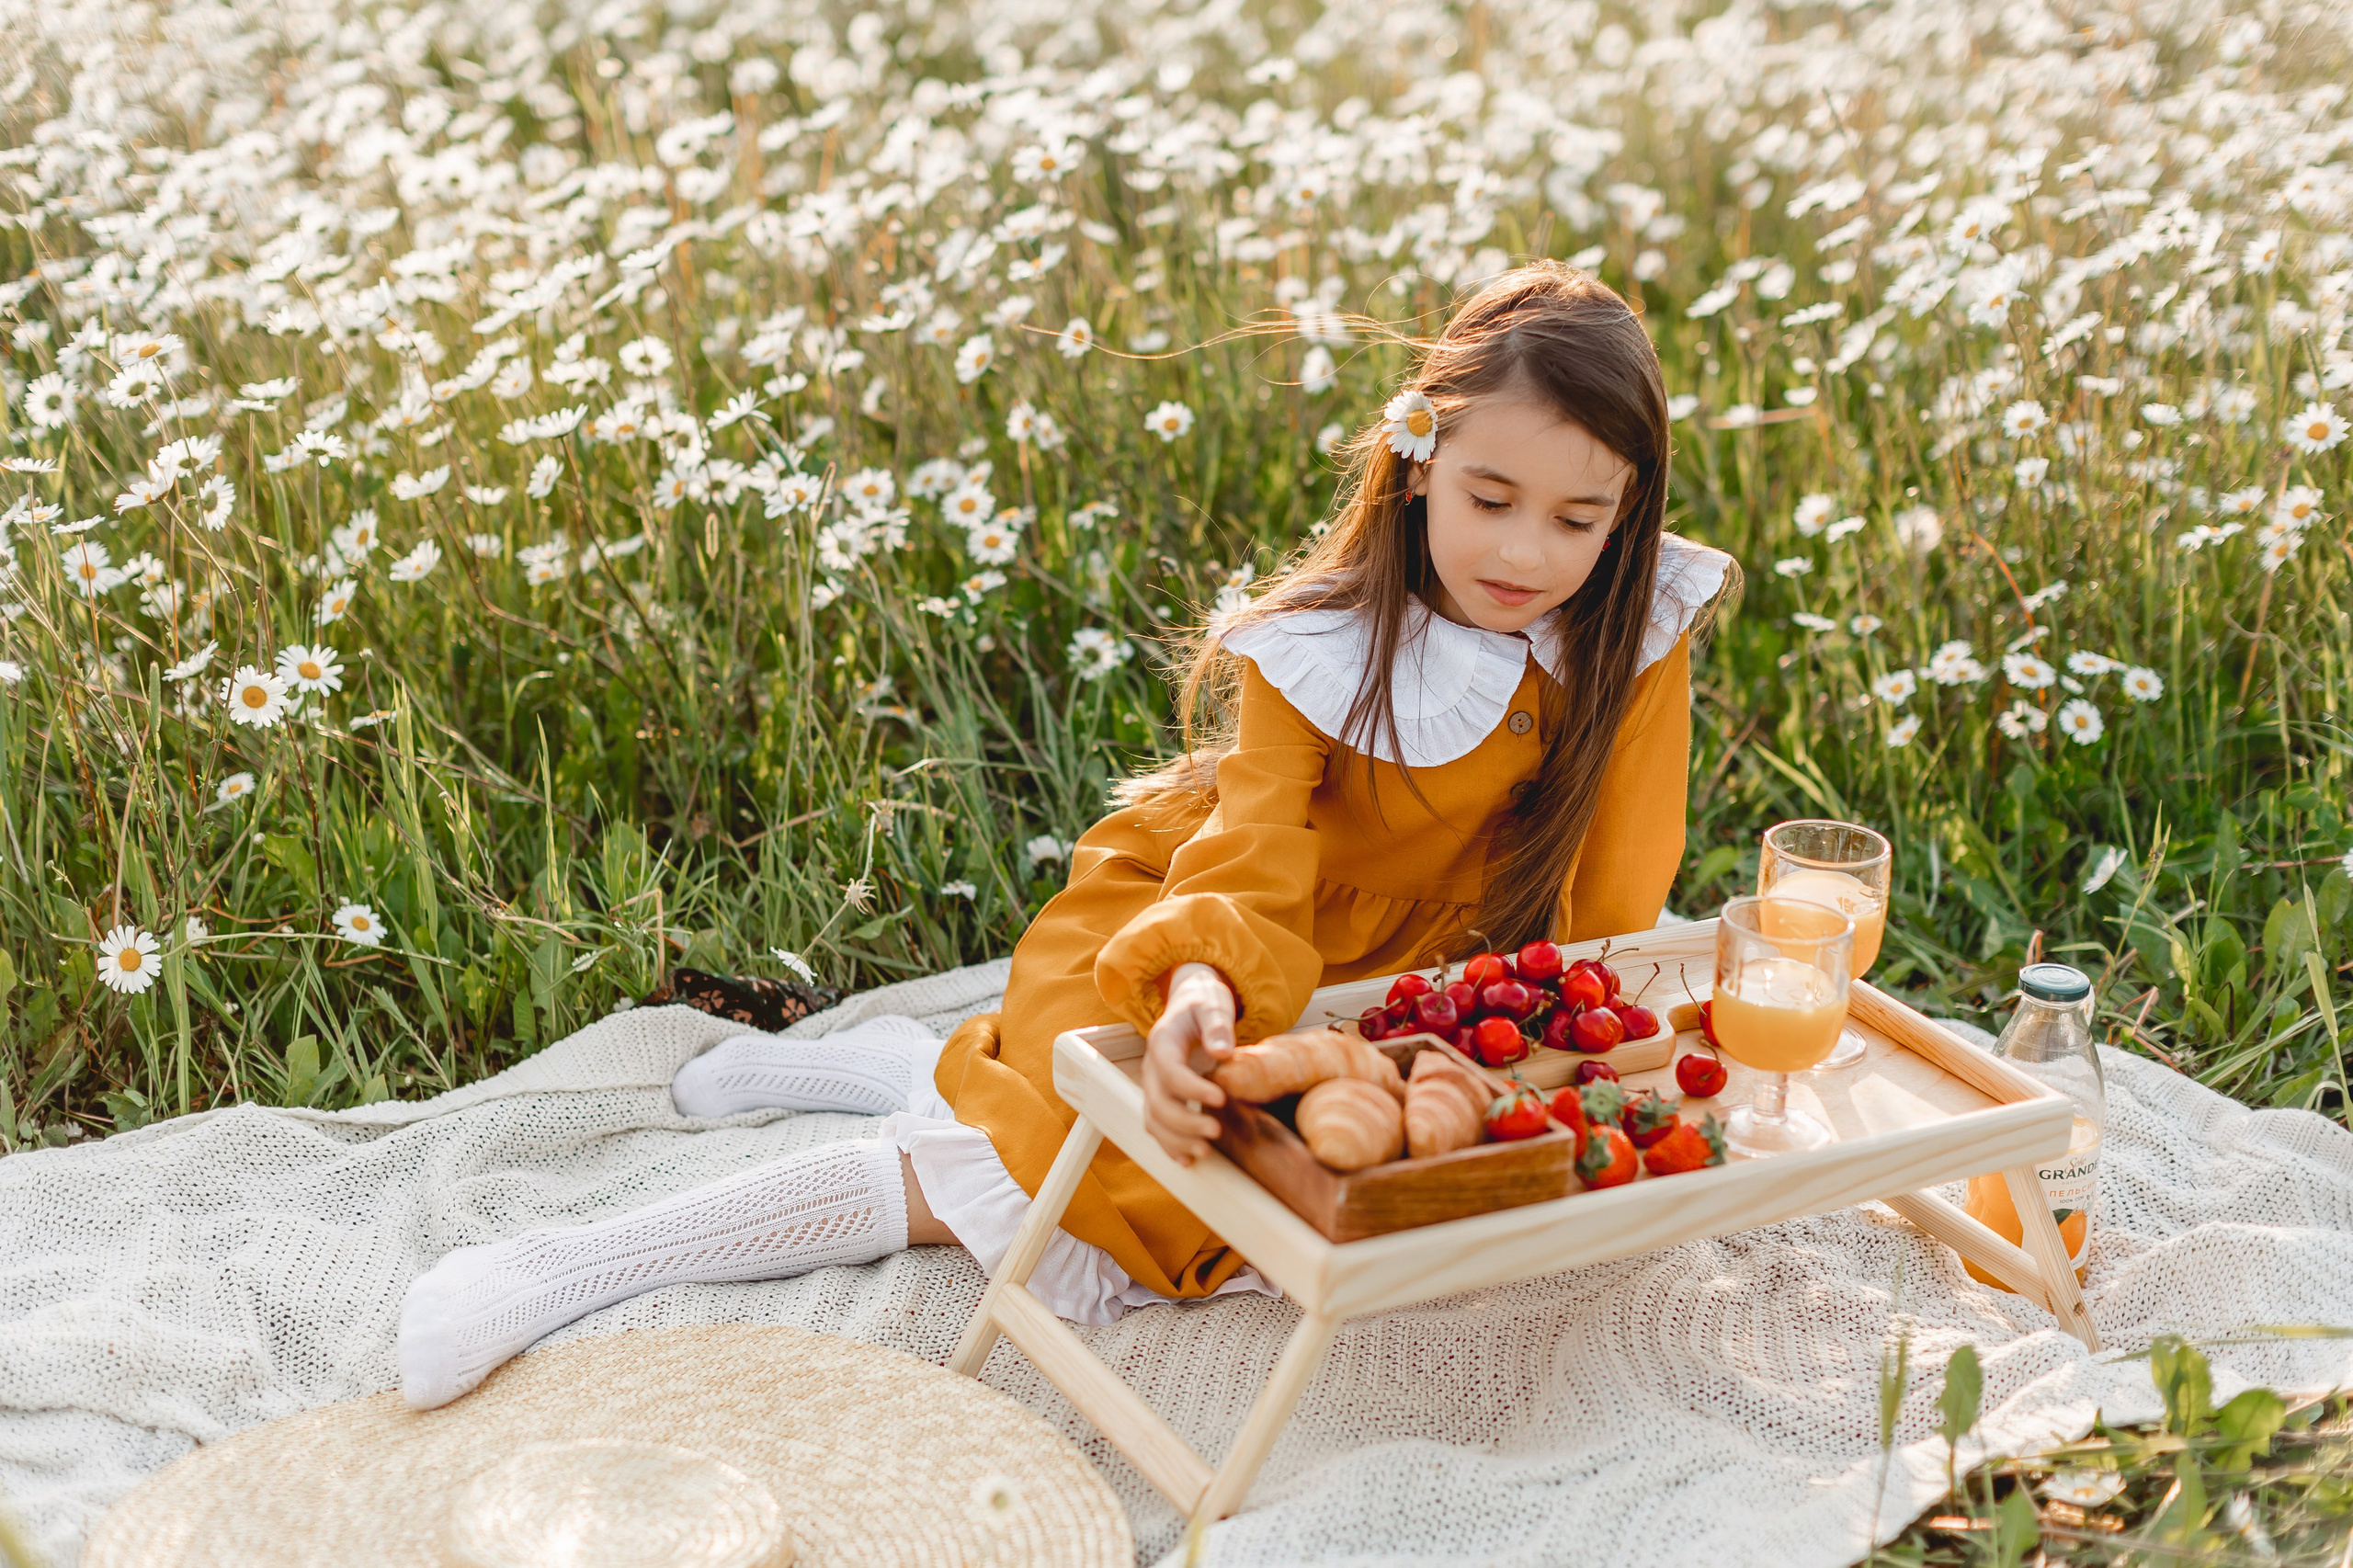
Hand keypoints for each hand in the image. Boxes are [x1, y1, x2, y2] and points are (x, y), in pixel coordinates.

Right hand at [1142, 961, 1236, 1165]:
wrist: (1190, 1004)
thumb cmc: (1204, 1004)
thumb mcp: (1213, 1004)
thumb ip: (1217, 1025)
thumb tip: (1221, 1053)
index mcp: (1162, 1042)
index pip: (1170, 1071)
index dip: (1192, 1089)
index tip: (1221, 1099)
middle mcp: (1152, 1067)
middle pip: (1158, 1102)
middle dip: (1184, 1122)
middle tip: (1216, 1131)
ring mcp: (1153, 1085)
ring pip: (1153, 1120)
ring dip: (1176, 1140)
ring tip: (1205, 1152)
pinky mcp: (1161, 1098)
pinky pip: (1157, 1127)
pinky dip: (1170, 1146)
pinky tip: (1189, 1161)